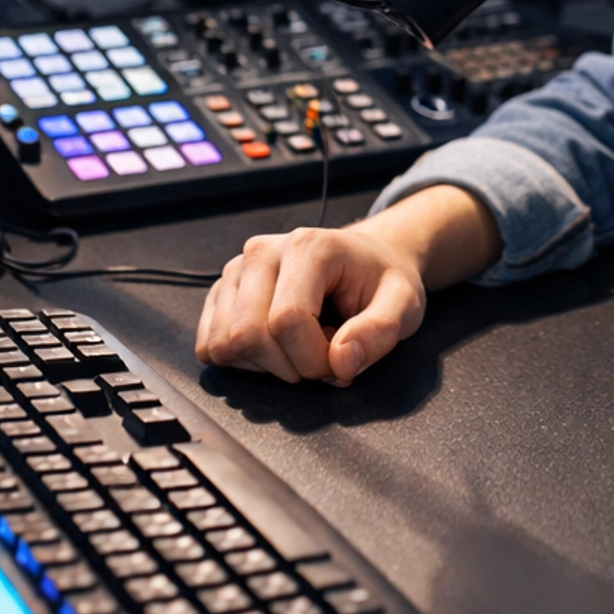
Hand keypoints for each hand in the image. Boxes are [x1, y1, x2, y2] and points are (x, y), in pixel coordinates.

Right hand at [195, 184, 499, 386]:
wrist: (365, 262)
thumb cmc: (380, 281)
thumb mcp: (404, 304)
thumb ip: (380, 332)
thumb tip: (342, 362)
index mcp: (307, 247)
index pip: (286, 321)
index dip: (313, 359)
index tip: (340, 360)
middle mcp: (262, 252)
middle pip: (247, 335)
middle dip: (288, 366)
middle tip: (320, 356)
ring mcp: (236, 271)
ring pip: (223, 344)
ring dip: (265, 365)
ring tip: (300, 346)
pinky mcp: (222, 292)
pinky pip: (209, 345)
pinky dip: (242, 361)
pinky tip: (276, 347)